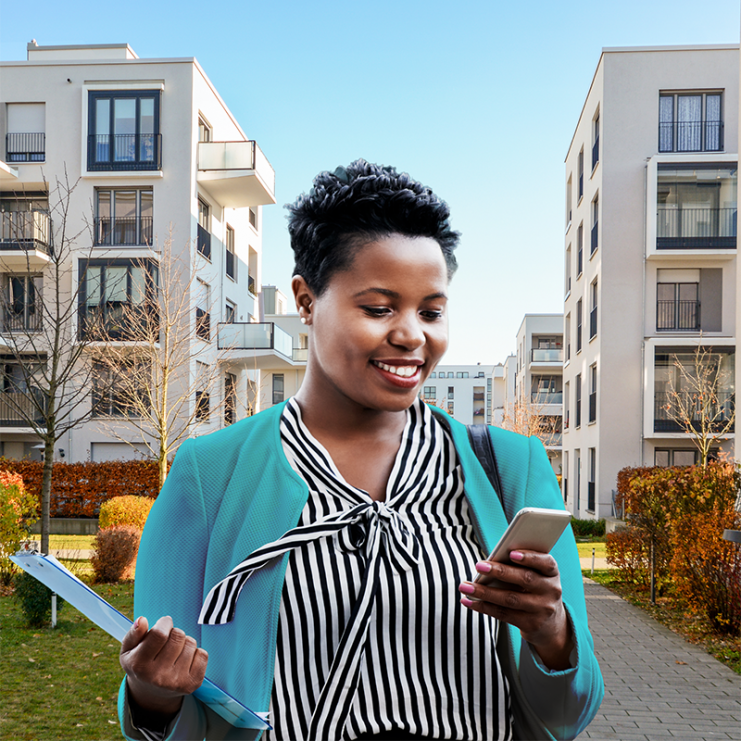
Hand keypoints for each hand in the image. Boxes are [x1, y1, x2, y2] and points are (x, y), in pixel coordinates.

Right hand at [120, 615, 208, 718]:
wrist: (151, 694)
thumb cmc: (141, 664)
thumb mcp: (128, 651)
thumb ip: (133, 633)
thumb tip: (142, 620)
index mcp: (139, 666)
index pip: (160, 633)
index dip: (164, 623)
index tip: (163, 625)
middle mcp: (158, 677)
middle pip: (178, 635)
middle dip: (174, 633)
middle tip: (166, 643)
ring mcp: (176, 682)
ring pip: (191, 642)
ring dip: (184, 643)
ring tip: (174, 653)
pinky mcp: (192, 683)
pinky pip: (202, 654)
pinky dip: (196, 652)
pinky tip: (184, 661)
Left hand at [458, 550, 573, 669]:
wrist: (550, 624)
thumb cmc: (535, 589)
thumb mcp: (536, 576)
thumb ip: (520, 566)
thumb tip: (490, 561)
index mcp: (552, 573)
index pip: (545, 562)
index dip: (530, 557)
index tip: (511, 553)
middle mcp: (551, 590)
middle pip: (525, 579)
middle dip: (500, 572)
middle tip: (479, 566)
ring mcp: (542, 609)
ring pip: (511, 599)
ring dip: (485, 592)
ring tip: (465, 586)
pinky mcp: (531, 624)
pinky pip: (504, 614)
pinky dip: (484, 607)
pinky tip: (469, 601)